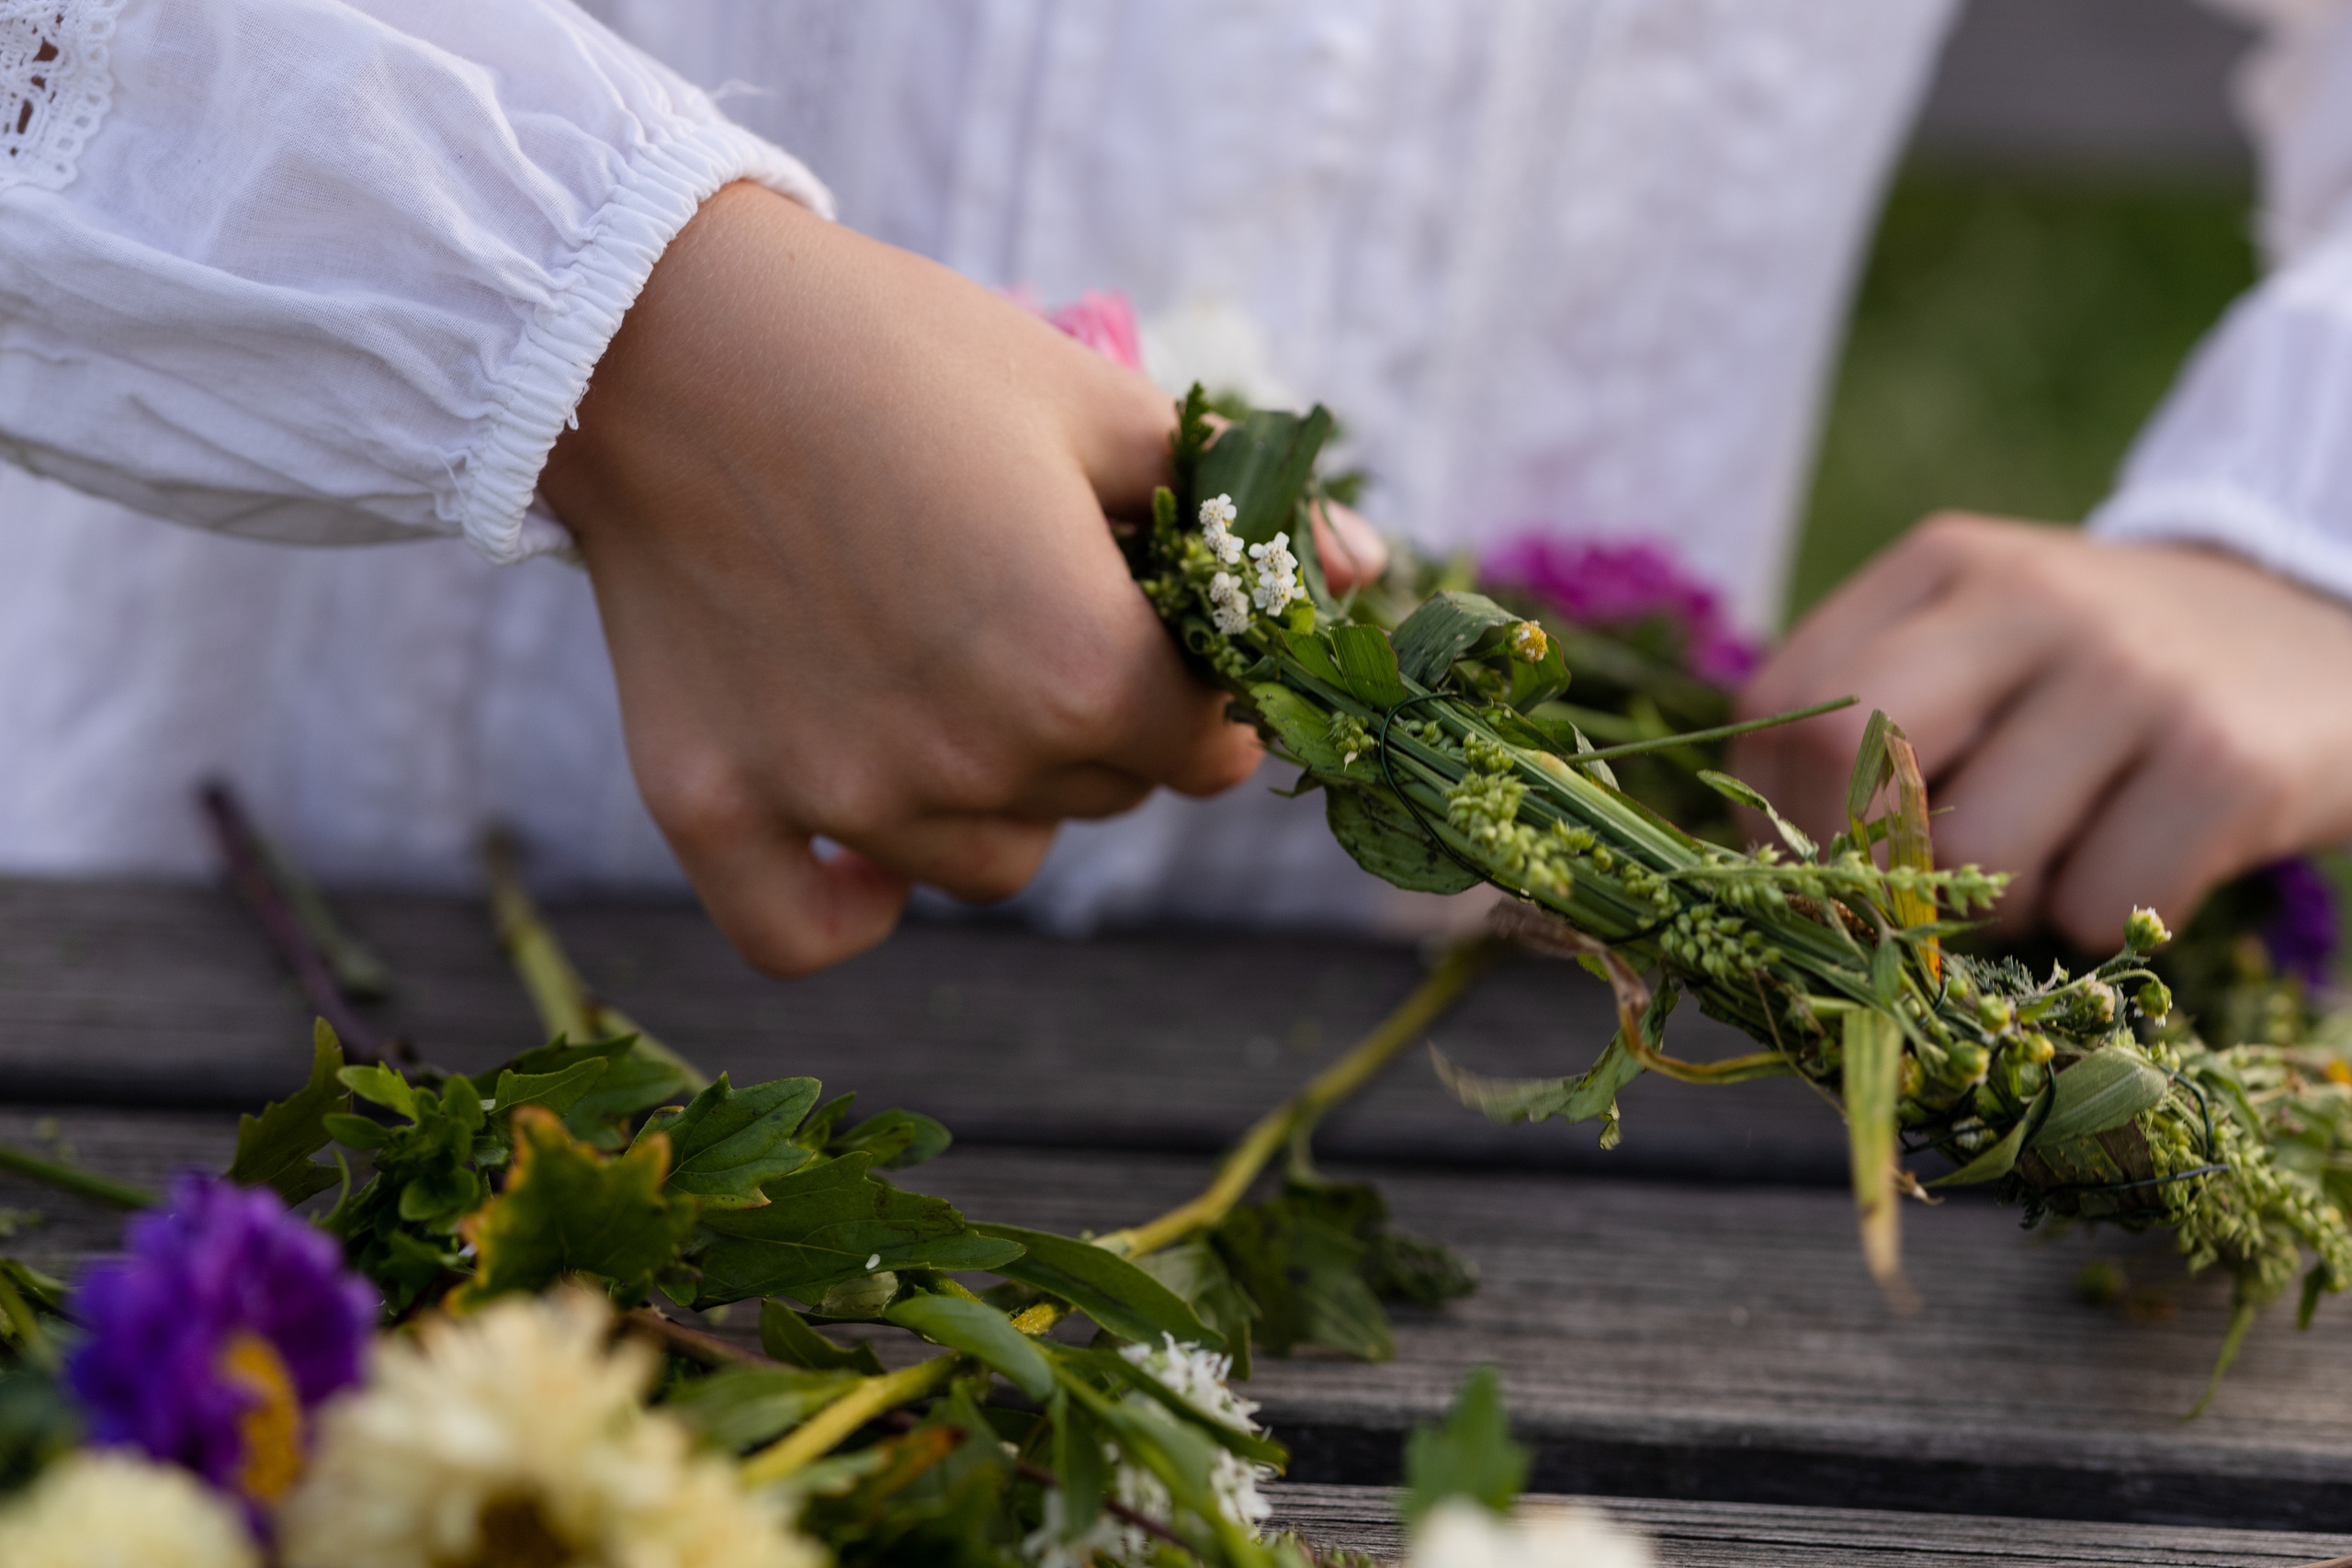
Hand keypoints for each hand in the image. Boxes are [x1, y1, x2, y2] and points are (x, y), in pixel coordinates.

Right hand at [543, 184, 1260, 975]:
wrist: (663, 326)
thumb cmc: (900, 351)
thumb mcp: (1095, 403)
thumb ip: (1240, 514)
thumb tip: (1358, 573)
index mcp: (1082, 666)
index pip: (1209, 748)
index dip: (1204, 690)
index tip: (1166, 634)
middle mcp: (971, 760)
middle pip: (1101, 799)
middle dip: (1099, 724)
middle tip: (1033, 612)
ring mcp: (838, 800)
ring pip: (987, 864)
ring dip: (995, 794)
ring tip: (945, 673)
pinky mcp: (713, 807)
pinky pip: (809, 932)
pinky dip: (849, 902)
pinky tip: (868, 832)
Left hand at [1729, 513, 2351, 947]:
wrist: (2327, 636)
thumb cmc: (2108, 678)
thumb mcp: (1985, 648)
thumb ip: (1870, 723)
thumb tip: (1765, 876)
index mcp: (1944, 564)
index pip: (1785, 707)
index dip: (1782, 819)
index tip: (1826, 865)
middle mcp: (2031, 597)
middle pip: (1856, 768)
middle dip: (1867, 869)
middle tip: (1922, 896)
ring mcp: (2133, 673)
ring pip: (1971, 862)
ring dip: (1997, 912)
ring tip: (2056, 863)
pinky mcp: (2227, 761)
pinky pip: (2097, 905)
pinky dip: (2105, 921)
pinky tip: (2146, 860)